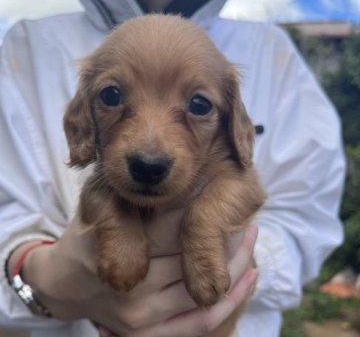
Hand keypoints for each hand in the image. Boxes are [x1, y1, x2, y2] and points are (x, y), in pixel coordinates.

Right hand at [21, 209, 256, 335]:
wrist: (63, 284)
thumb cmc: (85, 239)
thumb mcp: (99, 205)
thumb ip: (130, 195)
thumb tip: (177, 183)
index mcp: (118, 248)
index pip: (175, 227)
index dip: (203, 211)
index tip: (224, 199)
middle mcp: (132, 287)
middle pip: (192, 258)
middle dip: (225, 235)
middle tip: (245, 215)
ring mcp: (140, 318)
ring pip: (204, 290)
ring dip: (236, 264)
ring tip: (251, 237)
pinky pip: (201, 323)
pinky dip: (230, 300)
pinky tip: (251, 275)